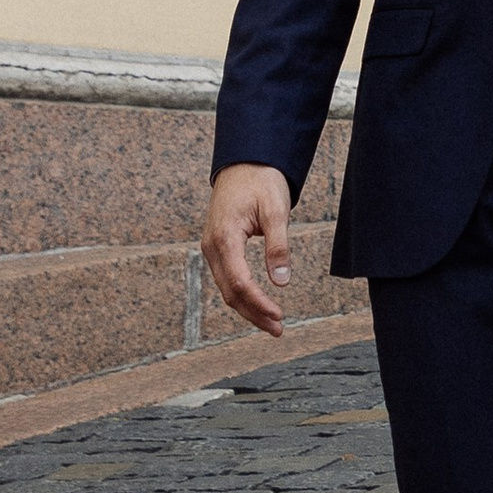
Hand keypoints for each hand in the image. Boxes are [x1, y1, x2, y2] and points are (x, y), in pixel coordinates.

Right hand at [204, 165, 292, 335]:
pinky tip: (258, 304)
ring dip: (248, 308)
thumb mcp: (275, 210)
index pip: (240, 282)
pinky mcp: (217, 248)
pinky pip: (227, 278)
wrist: (244, 162)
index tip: (279, 316)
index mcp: (224, 237)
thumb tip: (281, 282)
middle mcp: (212, 247)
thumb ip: (278, 247)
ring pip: (227, 288)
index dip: (259, 303)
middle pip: (231, 292)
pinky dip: (242, 295)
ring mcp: (211, 248)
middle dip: (254, 314)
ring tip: (272, 324)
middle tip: (278, 330)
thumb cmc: (261, 182)